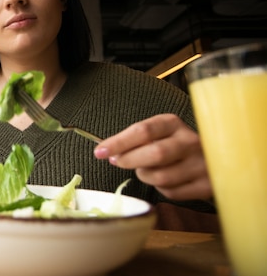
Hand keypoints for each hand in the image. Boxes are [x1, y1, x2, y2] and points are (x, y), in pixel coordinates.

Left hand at [94, 114, 212, 200]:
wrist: (216, 157)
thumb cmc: (174, 145)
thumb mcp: (158, 134)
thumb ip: (136, 141)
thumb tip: (109, 153)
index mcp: (174, 123)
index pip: (143, 130)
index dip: (118, 142)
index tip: (99, 151)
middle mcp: (191, 141)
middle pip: (154, 153)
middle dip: (129, 160)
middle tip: (117, 162)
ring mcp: (202, 164)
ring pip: (160, 177)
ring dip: (145, 176)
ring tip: (146, 170)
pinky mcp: (206, 185)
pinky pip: (171, 192)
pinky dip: (161, 189)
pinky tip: (165, 180)